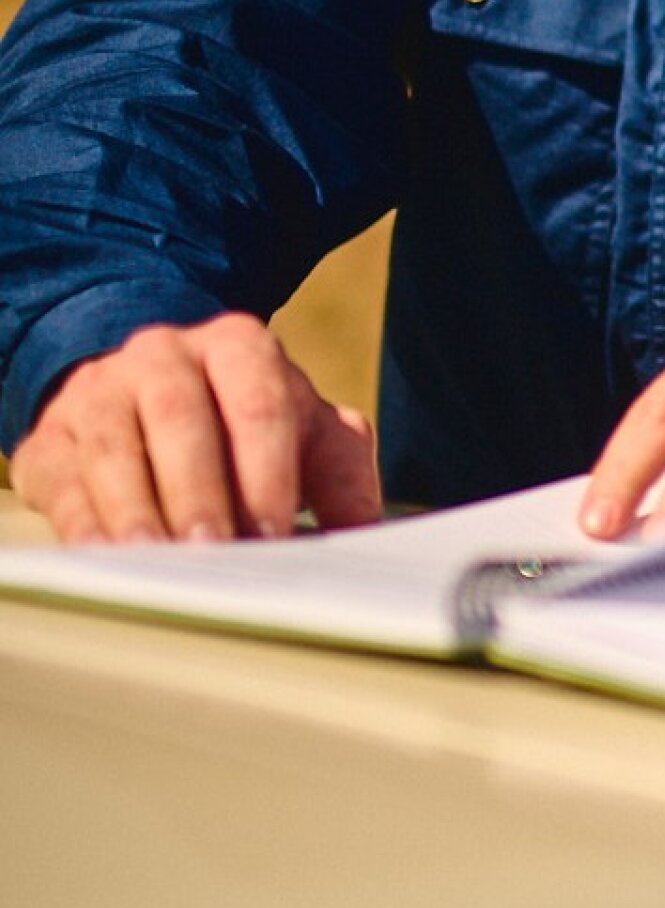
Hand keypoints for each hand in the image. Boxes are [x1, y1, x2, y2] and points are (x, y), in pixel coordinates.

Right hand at [11, 314, 381, 542]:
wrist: (144, 388)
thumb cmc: (241, 422)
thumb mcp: (305, 433)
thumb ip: (342, 477)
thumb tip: (370, 536)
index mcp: (239, 347)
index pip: (259, 404)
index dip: (267, 471)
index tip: (275, 532)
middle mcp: (165, 355)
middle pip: (182, 419)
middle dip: (200, 491)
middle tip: (215, 552)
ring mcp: (101, 389)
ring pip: (117, 445)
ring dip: (138, 509)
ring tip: (159, 561)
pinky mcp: (51, 436)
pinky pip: (64, 477)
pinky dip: (84, 521)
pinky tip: (107, 557)